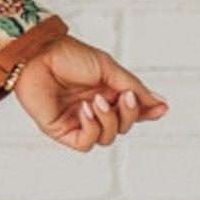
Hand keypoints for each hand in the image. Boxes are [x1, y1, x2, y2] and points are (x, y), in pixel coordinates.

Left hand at [12, 35, 168, 151]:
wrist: (38, 55)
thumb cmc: (69, 56)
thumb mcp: (108, 69)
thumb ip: (134, 88)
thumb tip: (161, 104)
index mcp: (106, 92)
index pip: (131, 111)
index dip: (146, 113)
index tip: (160, 109)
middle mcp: (94, 108)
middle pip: (123, 127)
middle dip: (128, 115)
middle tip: (123, 97)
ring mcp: (78, 121)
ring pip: (107, 138)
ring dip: (108, 120)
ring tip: (96, 100)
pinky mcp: (62, 131)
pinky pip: (86, 144)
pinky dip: (91, 129)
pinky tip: (84, 110)